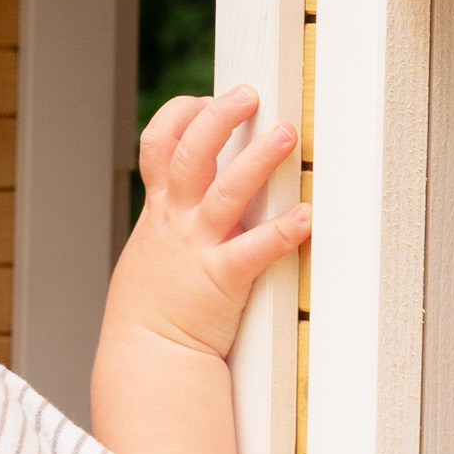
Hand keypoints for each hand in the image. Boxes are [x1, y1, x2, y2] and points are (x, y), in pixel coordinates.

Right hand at [103, 86, 309, 363]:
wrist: (146, 358)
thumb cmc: (153, 308)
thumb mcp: (152, 250)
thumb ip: (174, 219)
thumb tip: (196, 196)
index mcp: (159, 210)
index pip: (160, 143)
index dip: (183, 114)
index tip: (207, 99)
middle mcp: (176, 220)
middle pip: (192, 152)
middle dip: (220, 116)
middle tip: (249, 94)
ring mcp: (198, 248)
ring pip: (227, 191)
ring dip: (259, 159)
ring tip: (286, 133)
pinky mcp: (222, 280)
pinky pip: (255, 250)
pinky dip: (283, 231)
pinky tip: (306, 217)